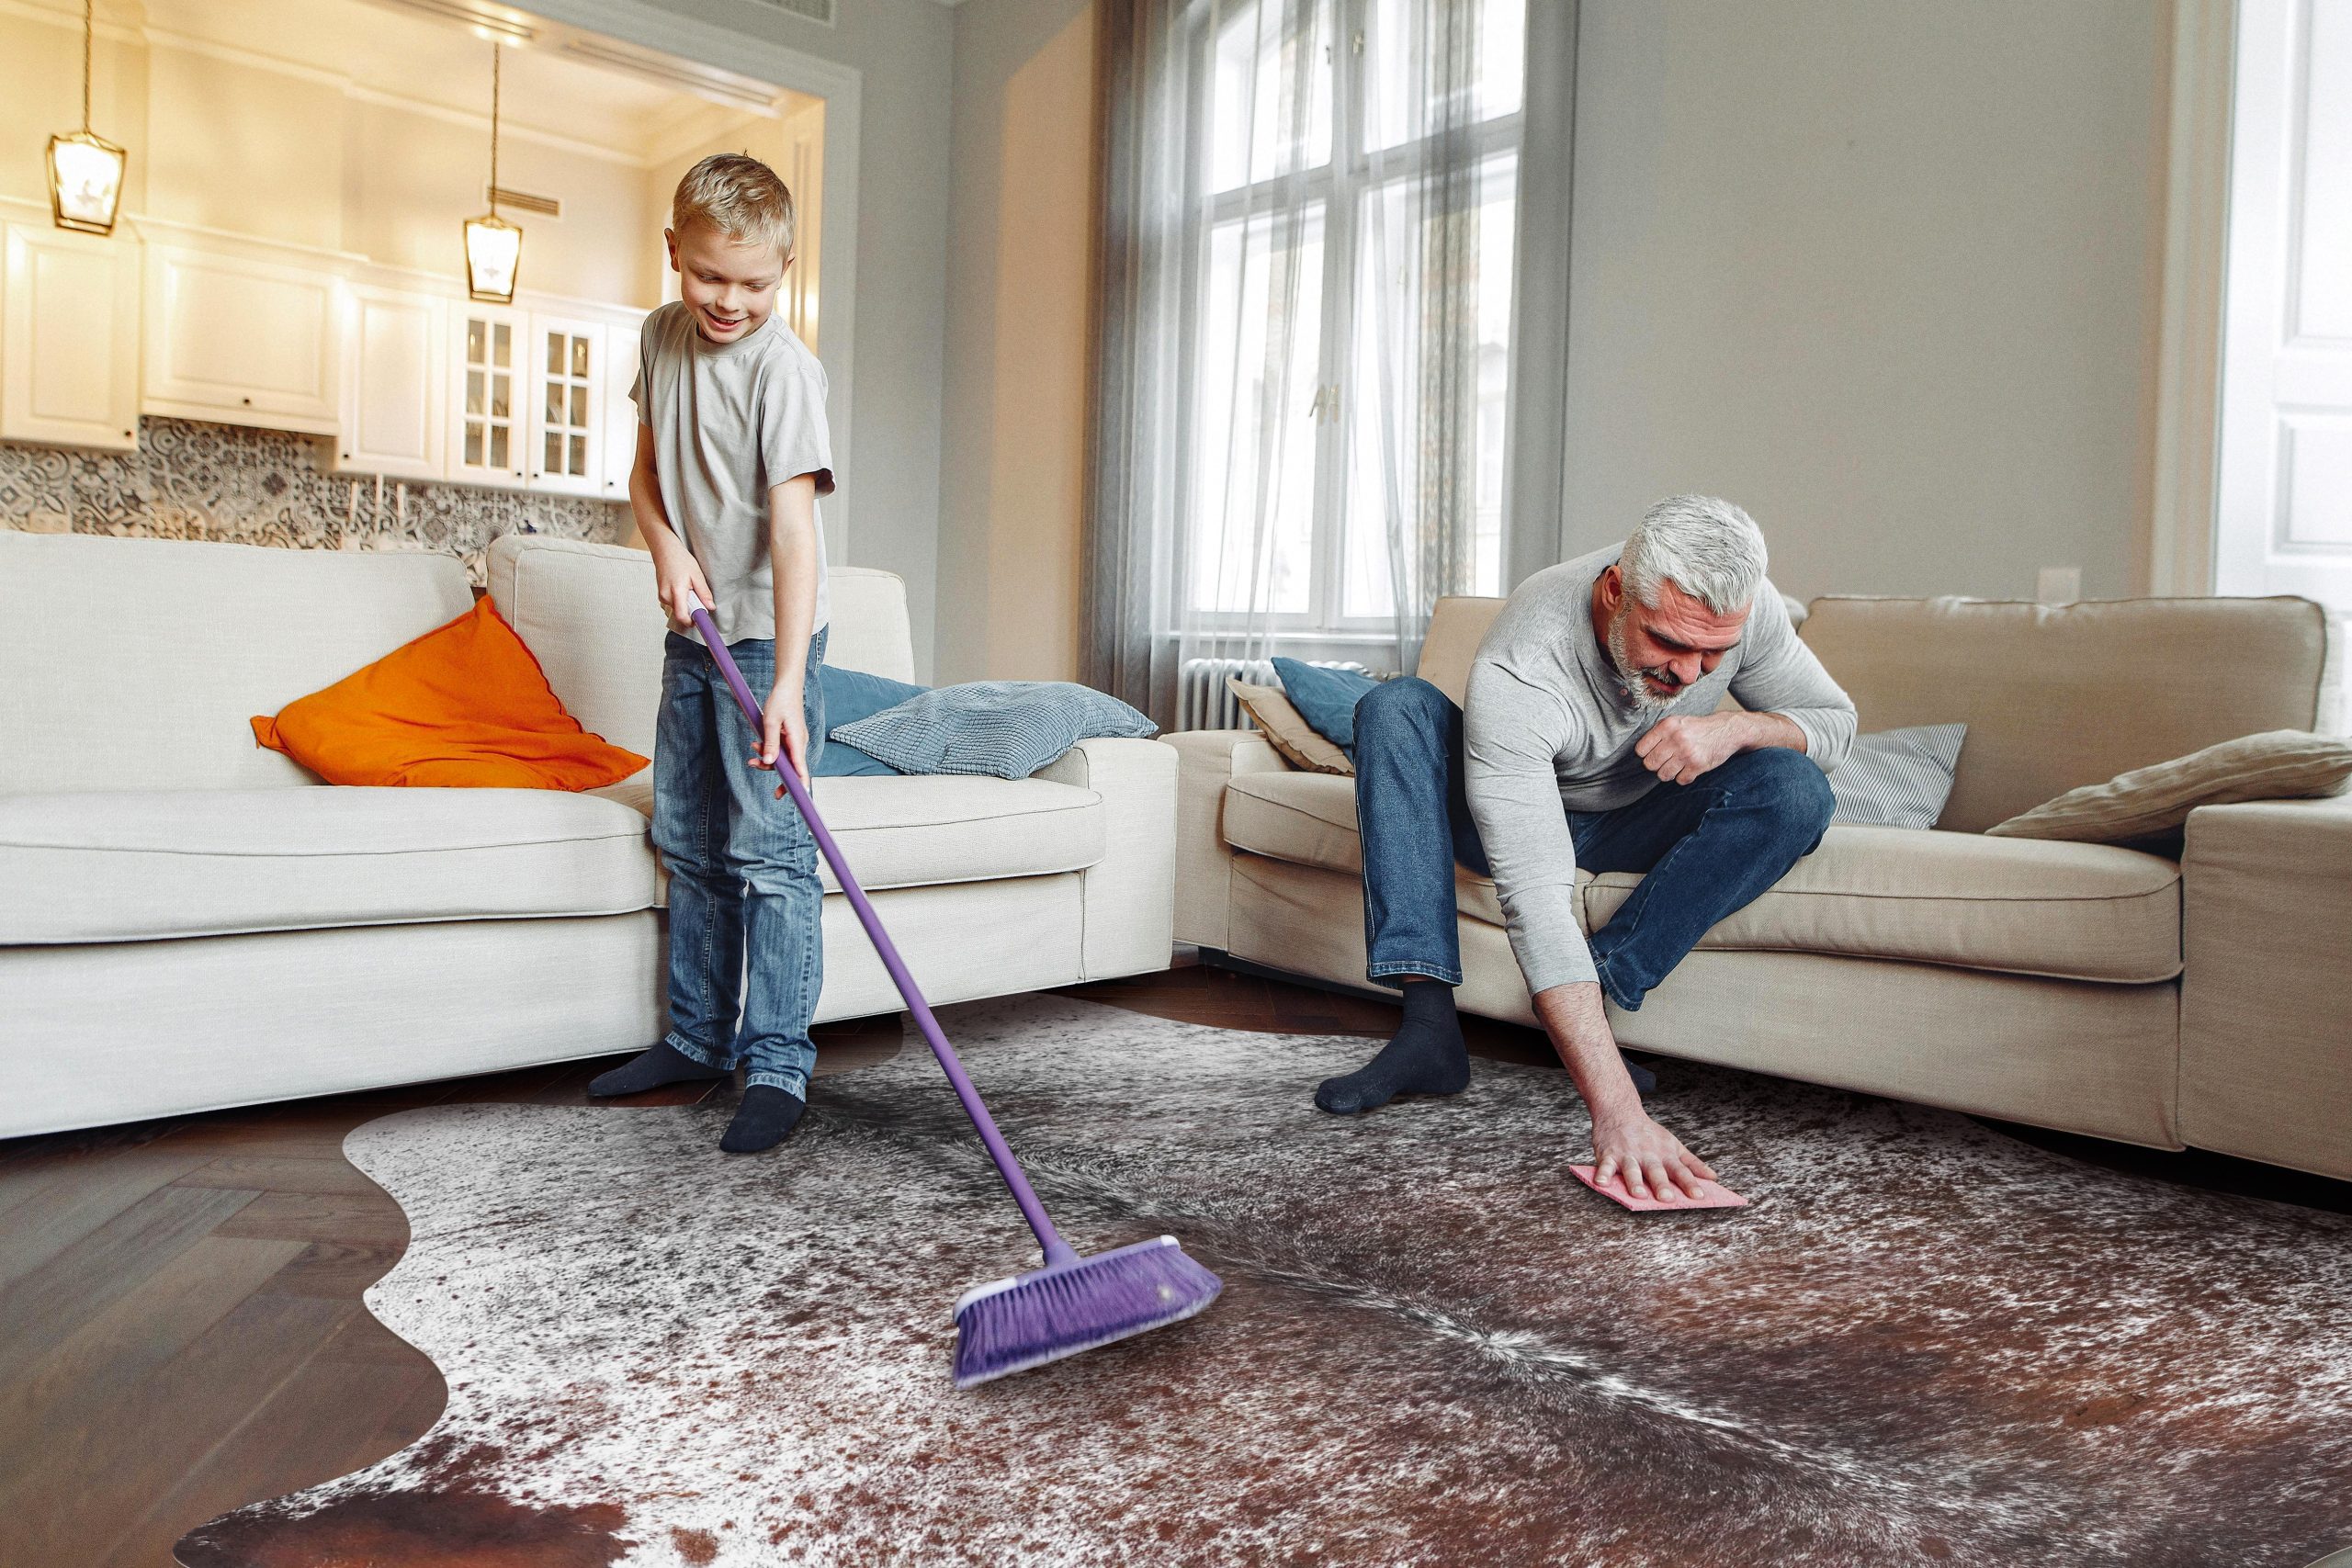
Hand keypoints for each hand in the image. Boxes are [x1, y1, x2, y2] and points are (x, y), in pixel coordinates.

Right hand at [652, 541, 714, 631]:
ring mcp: (661, 597)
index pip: (682, 617)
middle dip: (692, 611)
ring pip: (678, 610)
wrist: (664, 550)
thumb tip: (710, 607)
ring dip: (686, 605)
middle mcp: (666, 597)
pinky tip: (683, 589)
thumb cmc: (679, 559)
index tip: (701, 621)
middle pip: (681, 615)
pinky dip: (681, 601)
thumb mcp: (697, 574)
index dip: (693, 622)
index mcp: (676, 592)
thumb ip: (703, 593)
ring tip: (689, 589)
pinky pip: (673, 605)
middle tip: (698, 597)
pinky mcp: (661, 596)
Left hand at [752, 682, 810, 791]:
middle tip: (774, 792)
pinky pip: (781, 750)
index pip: (802, 768)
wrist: (787, 686)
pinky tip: (756, 746)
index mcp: (797, 741)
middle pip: (793, 768)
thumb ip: (770, 743)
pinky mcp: (790, 738)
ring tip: (751, 756)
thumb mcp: (770, 722)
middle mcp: (799, 743)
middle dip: (780, 777)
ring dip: (768, 761)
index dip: (801, 784)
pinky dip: (769, 751)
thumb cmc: (781, 701)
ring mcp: (795, 741)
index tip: (799, 797)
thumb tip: (769, 761)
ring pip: (784, 760)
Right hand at [1591, 1109, 1716, 1201]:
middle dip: (1661, 1185)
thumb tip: (1713, 1178)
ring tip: (1638, 1195)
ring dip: (1634, 1182)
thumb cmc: (1649, 1133)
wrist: (1620, 1111)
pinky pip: (1605, 1166)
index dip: (1690, 1184)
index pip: (1681, 1171)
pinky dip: (1602, 1174)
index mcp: (1665, 1155)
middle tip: (1667, 1199)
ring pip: (1632, 1170)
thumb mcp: (1674, 1145)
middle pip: (1656, 1172)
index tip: (1699, 1196)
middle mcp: (1648, 1155)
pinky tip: (1601, 1183)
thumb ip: (1692, 1163)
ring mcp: (1628, 1155)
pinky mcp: (1608, 1155)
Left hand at [1633, 713, 1743, 785]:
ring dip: (1668, 773)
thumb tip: (1641, 751)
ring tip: (1676, 766)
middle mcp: (1675, 739)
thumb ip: (1659, 733)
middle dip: (1656, 765)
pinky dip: (1683, 777)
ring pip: (1663, 775)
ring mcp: (1686, 753)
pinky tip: (1688, 769)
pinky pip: (1680, 780)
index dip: (1645, 754)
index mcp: (1666, 726)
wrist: (1727, 730)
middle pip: (1650, 764)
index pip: (1641, 749)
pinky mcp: (1698, 765)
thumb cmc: (1698, 727)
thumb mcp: (1676, 722)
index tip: (1652, 753)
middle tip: (1665, 761)